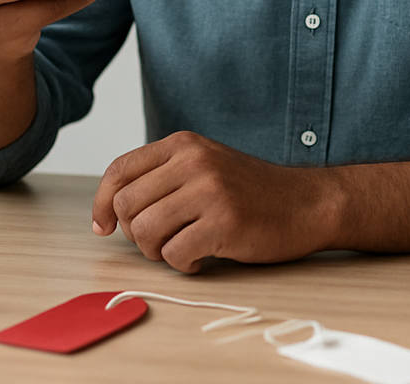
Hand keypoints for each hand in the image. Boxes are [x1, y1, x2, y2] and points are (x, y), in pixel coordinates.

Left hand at [91, 132, 337, 273]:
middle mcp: (193, 161)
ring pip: (145, 231)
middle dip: (136, 234)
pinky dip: (183, 265)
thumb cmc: (251, 192)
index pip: (118, 171)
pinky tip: (202, 258)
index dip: (101, 204)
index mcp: (183, 144)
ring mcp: (210, 190)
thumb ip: (162, 177)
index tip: (104, 228)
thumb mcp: (204, 166)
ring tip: (182, 248)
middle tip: (162, 241)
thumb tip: (109, 211)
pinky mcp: (224, 221)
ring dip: (157, 251)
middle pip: (126, 206)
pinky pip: (175, 254)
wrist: (307, 202)